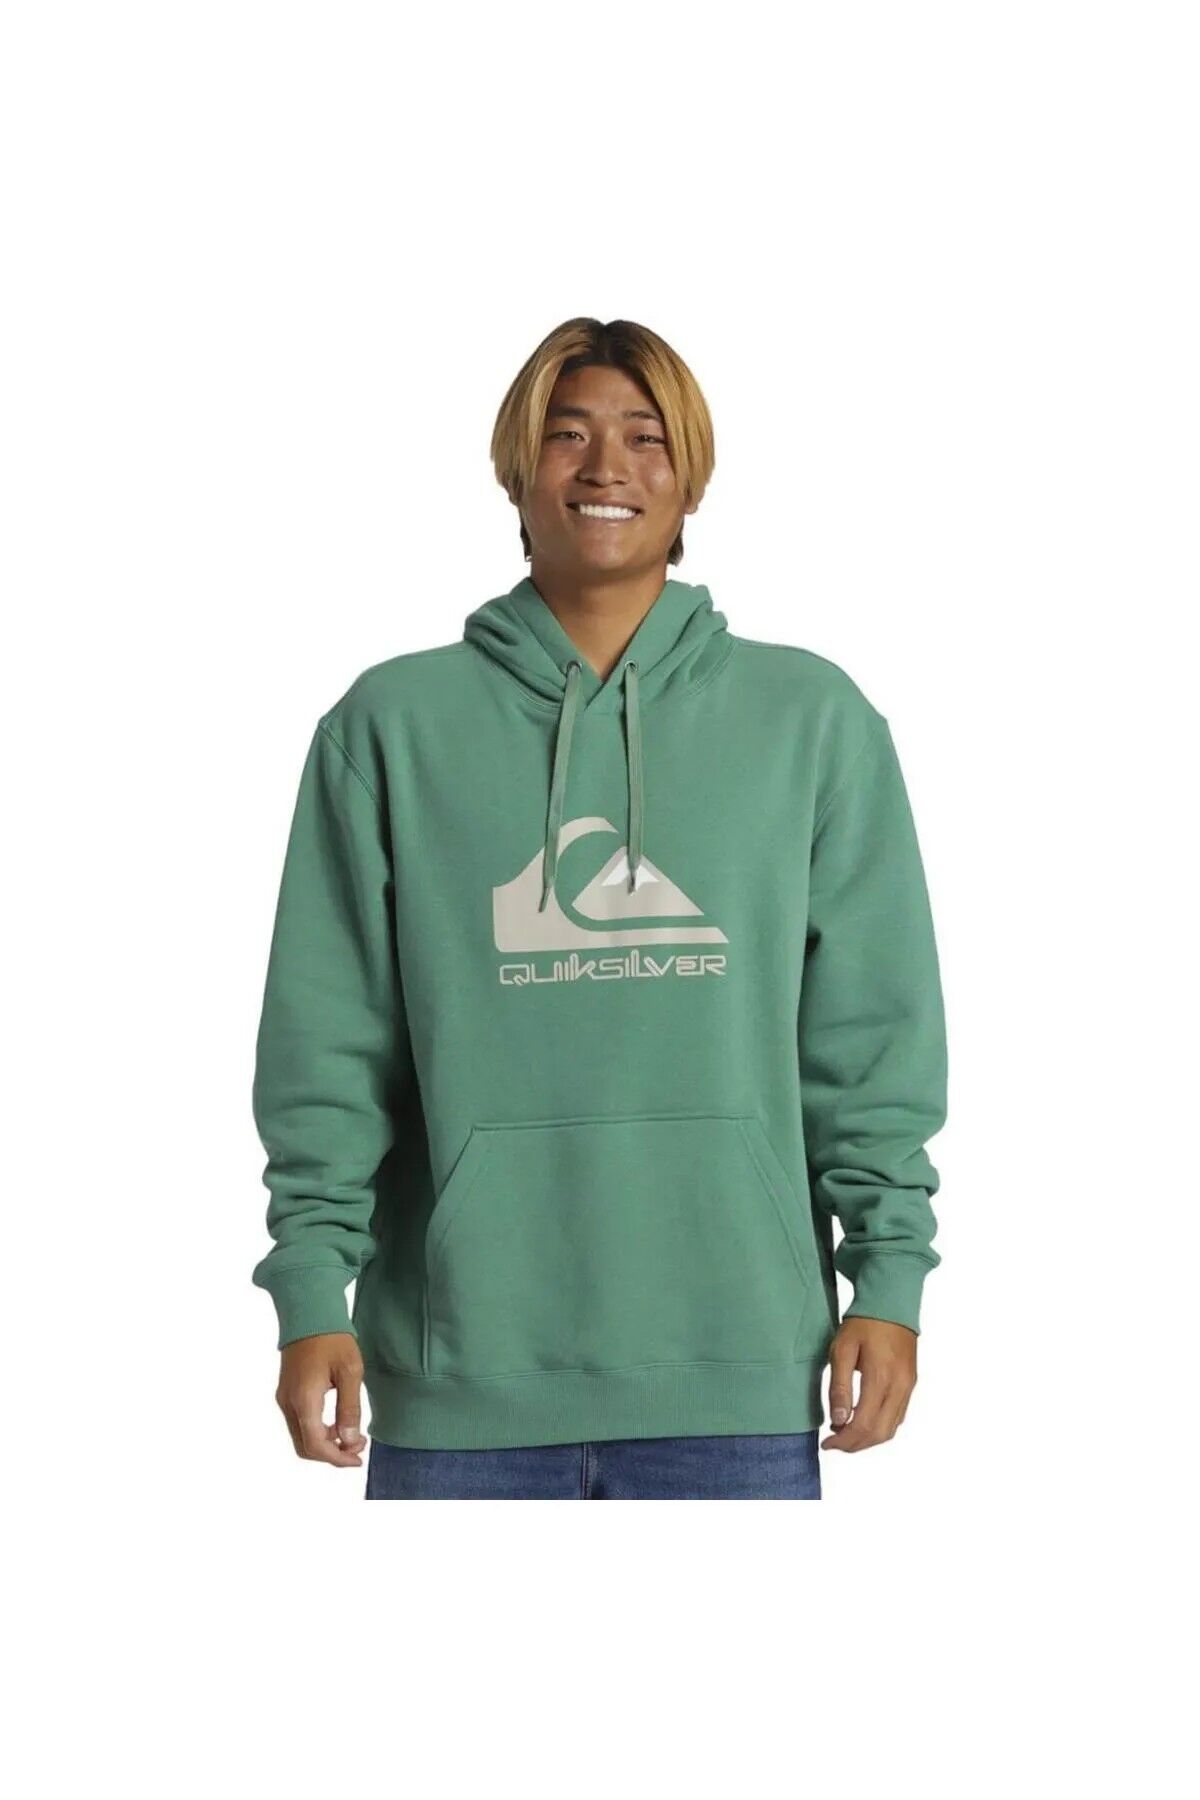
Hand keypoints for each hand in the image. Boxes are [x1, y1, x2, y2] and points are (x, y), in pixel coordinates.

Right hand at [275, 1332, 365, 1466]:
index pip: (316, 1446)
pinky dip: (316, 1431)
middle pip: (304, 1447)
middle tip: (357, 1447)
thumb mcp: (349, 1371)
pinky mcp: (285, 1392)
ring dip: (324, 1443)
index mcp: (303, 1400)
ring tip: (351, 1434)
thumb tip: (348, 1441)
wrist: (308, 1311)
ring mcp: (284, 1398)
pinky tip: (336, 1421)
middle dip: (331, 1454)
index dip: (337, 1459)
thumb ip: (349, 1408)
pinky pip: (298, 1423)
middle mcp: (288, 1403)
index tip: (358, 1458)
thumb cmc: (332, 1337)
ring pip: (300, 1436)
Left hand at [821, 1316, 916, 1451]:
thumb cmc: (863, 1323)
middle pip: (879, 1434)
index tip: (827, 1443)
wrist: (892, 1303)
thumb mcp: (841, 1350)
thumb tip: (838, 1421)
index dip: (845, 1441)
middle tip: (834, 1443)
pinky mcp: (910, 1384)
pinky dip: (880, 1427)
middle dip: (855, 1445)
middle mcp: (899, 1387)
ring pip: (891, 1429)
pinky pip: (898, 1416)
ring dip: (868, 1439)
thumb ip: (839, 1387)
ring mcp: (908, 1387)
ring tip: (845, 1433)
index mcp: (880, 1378)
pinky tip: (863, 1420)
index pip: (864, 1425)